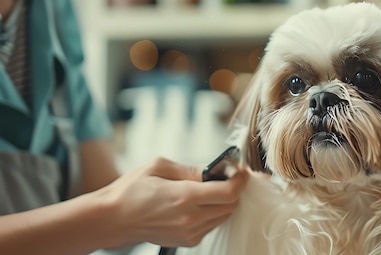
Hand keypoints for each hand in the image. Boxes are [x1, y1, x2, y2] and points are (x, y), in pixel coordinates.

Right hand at [94, 157, 248, 247]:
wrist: (113, 219)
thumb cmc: (131, 190)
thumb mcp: (159, 166)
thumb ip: (191, 169)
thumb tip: (214, 169)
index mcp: (184, 197)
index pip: (229, 193)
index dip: (240, 180)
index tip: (240, 170)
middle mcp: (190, 218)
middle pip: (231, 205)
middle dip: (234, 189)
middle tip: (226, 176)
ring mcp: (189, 233)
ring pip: (224, 216)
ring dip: (224, 201)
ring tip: (210, 188)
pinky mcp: (187, 240)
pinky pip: (211, 225)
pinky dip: (213, 212)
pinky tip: (199, 202)